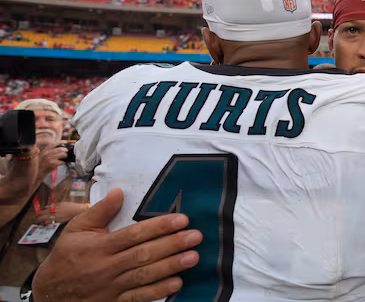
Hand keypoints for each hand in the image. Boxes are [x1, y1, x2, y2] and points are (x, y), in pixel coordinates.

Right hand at [33, 188, 202, 301]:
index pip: (133, 234)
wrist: (51, 293)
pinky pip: (139, 297)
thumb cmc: (68, 255)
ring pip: (144, 276)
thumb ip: (100, 211)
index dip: (158, 226)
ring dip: (171, 267)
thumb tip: (118, 191)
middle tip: (196, 236)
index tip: (181, 219)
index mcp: (99, 246)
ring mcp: (111, 287)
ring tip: (193, 257)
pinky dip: (158, 291)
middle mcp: (106, 267)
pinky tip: (177, 282)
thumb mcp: (77, 229)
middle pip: (143, 255)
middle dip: (172, 245)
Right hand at [37, 141, 66, 176]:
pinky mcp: (52, 163)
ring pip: (62, 154)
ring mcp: (50, 158)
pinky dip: (62, 162)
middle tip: (66, 150)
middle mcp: (47, 153)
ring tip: (64, 156)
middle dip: (65, 149)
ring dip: (65, 155)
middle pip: (59, 149)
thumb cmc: (41, 163)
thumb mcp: (43, 154)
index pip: (53, 144)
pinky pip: (61, 161)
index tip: (65, 142)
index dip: (60, 142)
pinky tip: (61, 162)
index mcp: (45, 150)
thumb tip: (59, 147)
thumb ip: (49, 150)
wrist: (37, 171)